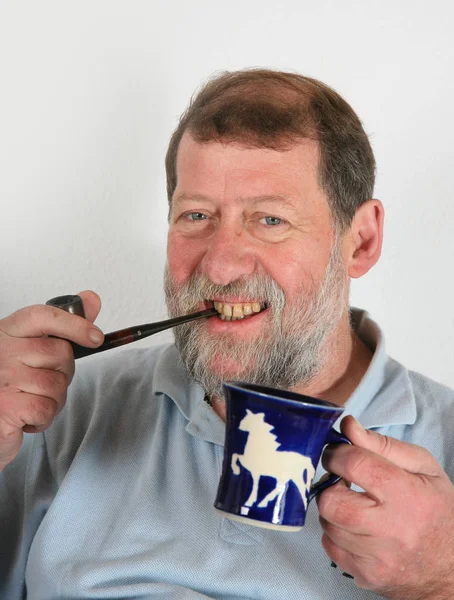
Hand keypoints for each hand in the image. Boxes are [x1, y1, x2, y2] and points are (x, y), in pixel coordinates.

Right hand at [0, 291, 102, 470]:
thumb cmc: (10, 384)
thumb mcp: (32, 349)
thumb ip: (64, 325)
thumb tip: (91, 299)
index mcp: (8, 332)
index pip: (43, 316)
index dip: (74, 324)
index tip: (95, 337)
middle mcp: (2, 351)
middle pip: (60, 354)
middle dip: (63, 372)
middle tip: (41, 382)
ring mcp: (3, 378)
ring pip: (57, 384)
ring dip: (53, 399)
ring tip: (31, 400)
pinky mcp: (6, 407)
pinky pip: (47, 409)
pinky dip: (44, 419)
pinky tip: (26, 417)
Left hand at [317, 416, 453, 599]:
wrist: (452, 568)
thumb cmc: (438, 511)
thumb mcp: (423, 468)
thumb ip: (382, 444)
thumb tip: (348, 426)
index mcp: (407, 495)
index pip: (356, 465)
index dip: (337, 453)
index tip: (336, 453)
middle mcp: (390, 529)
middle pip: (332, 500)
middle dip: (329, 484)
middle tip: (341, 480)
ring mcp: (376, 557)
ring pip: (327, 524)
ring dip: (332, 508)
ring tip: (352, 503)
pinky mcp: (365, 575)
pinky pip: (330, 546)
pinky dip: (336, 532)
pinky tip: (354, 527)